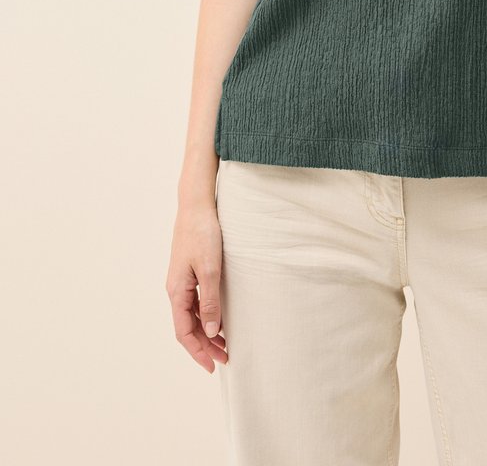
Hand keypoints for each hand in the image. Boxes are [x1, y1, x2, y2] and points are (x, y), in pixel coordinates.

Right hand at [166, 202, 228, 373]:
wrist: (197, 205)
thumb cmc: (202, 234)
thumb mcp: (210, 269)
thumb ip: (210, 301)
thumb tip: (211, 331)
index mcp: (177, 291)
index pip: (184, 332)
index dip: (197, 351)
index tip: (212, 366)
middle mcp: (176, 289)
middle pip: (187, 327)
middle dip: (205, 345)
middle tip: (225, 358)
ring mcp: (182, 280)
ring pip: (192, 315)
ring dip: (207, 331)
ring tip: (225, 343)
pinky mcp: (190, 271)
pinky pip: (196, 302)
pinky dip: (207, 315)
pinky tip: (219, 318)